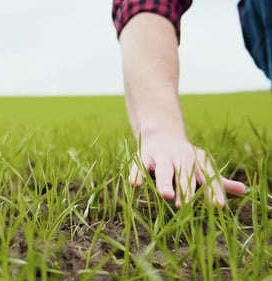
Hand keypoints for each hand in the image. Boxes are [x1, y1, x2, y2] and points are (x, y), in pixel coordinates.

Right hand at [129, 134, 245, 207]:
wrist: (162, 133)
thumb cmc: (184, 159)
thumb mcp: (202, 167)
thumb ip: (218, 182)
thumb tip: (244, 191)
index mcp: (197, 162)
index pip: (207, 178)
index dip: (212, 191)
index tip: (218, 206)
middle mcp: (180, 159)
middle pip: (184, 176)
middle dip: (185, 190)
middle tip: (185, 207)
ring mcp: (161, 158)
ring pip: (163, 171)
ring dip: (164, 183)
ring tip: (166, 196)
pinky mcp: (143, 157)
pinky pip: (139, 167)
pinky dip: (137, 175)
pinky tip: (135, 186)